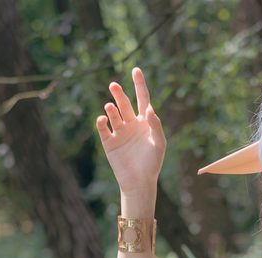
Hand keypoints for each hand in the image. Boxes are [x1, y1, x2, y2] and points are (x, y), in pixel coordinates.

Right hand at [95, 67, 165, 195]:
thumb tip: (149, 108)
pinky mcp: (109, 142)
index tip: (136, 70)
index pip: (142, 99)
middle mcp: (131, 124)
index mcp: (145, 122)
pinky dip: (102, 122)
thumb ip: (155, 126)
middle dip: (119, 94)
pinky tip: (103, 119)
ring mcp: (119, 132)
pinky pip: (103, 128)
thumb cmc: (152, 164)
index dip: (139, 84)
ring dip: (111, 108)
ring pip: (113, 114)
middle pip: (124, 103)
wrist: (139, 182)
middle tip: (114, 86)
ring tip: (110, 107)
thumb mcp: (159, 144)